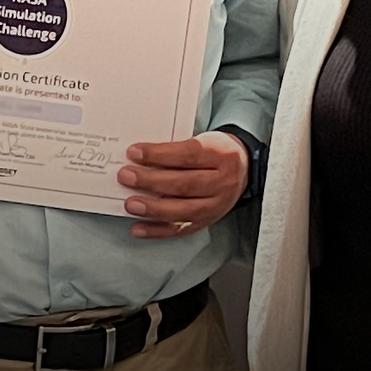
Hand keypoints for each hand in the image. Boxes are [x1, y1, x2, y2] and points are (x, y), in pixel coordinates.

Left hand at [118, 130, 245, 238]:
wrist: (243, 169)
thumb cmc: (215, 151)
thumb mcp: (204, 139)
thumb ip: (177, 148)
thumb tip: (139, 156)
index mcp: (221, 155)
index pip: (188, 155)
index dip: (160, 154)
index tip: (134, 152)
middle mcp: (222, 182)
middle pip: (185, 184)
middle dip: (152, 181)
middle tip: (126, 176)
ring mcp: (216, 205)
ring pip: (183, 210)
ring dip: (153, 209)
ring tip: (130, 204)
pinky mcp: (208, 221)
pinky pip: (181, 229)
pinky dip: (157, 230)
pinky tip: (138, 228)